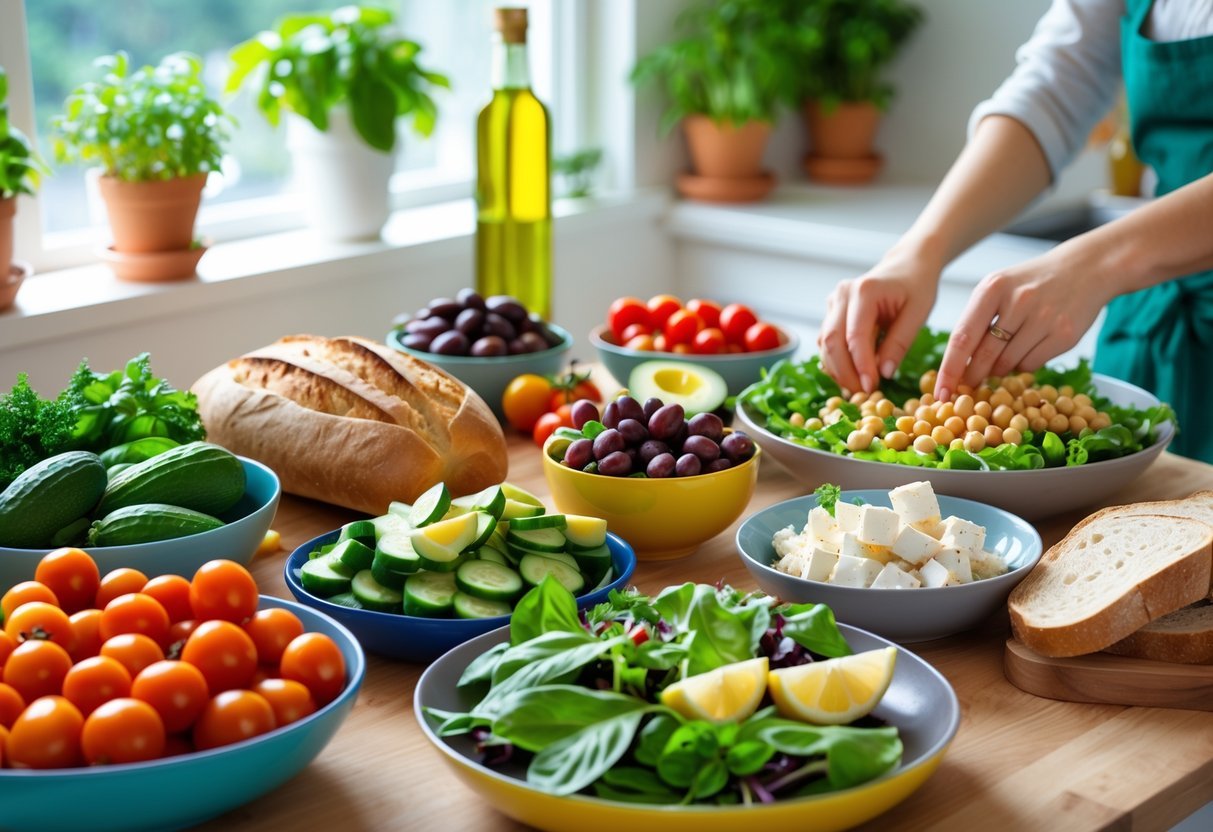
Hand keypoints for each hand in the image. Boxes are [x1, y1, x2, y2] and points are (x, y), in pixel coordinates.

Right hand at [818, 250, 939, 393]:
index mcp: (865, 291)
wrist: (906, 265)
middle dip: (844, 372)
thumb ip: (900, 342)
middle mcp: (842, 294)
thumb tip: (884, 374)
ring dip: (837, 370)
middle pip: (831, 341)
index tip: (871, 388)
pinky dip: (836, 361)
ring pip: (824, 343)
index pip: (856, 336)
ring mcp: (832, 302)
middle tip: (862, 394)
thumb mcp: (918, 312)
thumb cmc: (917, 287)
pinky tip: (851, 374)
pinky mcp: (831, 312)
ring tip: (857, 388)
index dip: (861, 365)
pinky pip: (826, 342)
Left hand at [933, 243, 1115, 401]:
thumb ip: (976, 321)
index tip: (940, 392)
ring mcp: (1044, 318)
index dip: (949, 370)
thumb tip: (957, 367)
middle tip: (968, 385)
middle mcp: (1019, 302)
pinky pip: (1032, 365)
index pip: (962, 337)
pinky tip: (1028, 349)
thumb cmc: (1030, 283)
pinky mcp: (1064, 334)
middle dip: (972, 376)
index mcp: (993, 288)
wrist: (1084, 269)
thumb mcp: (998, 289)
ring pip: (1008, 364)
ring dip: (999, 370)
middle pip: (984, 355)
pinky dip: (1023, 365)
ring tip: (1003, 357)